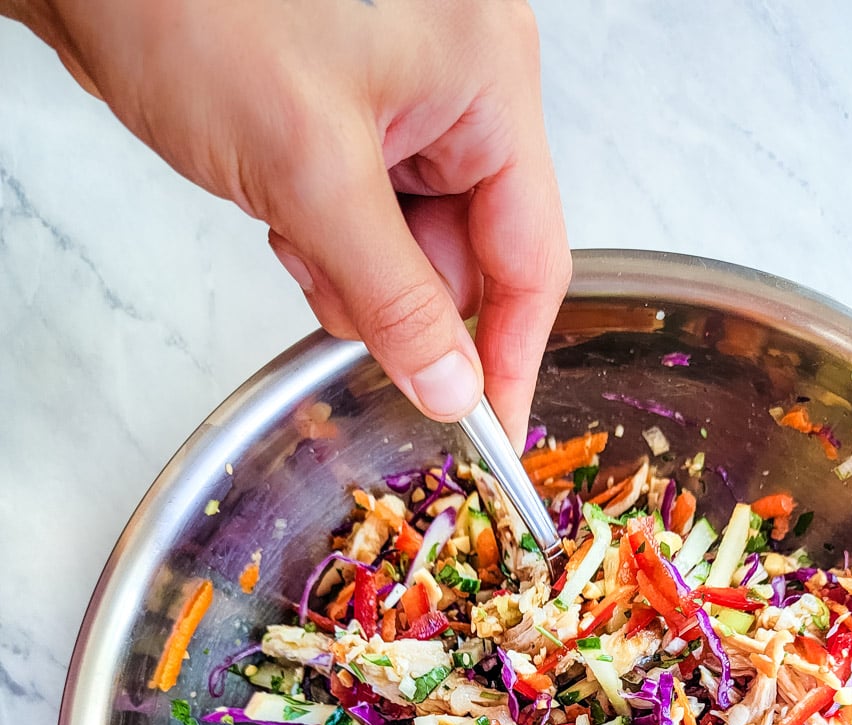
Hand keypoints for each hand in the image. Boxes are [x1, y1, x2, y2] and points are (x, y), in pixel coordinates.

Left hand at [9, 0, 570, 440]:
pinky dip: (325, 235)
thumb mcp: (311, 175)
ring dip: (352, 268)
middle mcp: (460, 80)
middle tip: (331, 281)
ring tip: (288, 219)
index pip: (530, 253)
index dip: (508, 354)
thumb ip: (396, 299)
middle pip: (469, 253)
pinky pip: (367, 214)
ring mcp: (405, 93)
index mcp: (488, 75)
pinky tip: (279, 206)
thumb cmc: (196, 6)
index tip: (492, 430)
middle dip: (399, 294)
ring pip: (412, 244)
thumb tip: (452, 386)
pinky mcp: (352, 107)